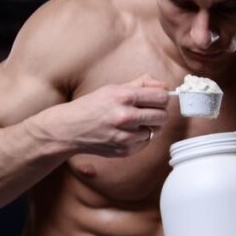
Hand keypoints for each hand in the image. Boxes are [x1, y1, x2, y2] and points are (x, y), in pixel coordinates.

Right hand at [43, 74, 169, 156]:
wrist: (70, 129)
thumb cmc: (92, 106)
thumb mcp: (113, 88)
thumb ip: (141, 85)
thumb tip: (164, 86)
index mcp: (124, 96)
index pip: (161, 97)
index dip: (162, 98)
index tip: (158, 99)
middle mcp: (125, 116)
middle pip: (162, 116)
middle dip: (159, 112)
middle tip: (150, 111)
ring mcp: (125, 136)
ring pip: (155, 131)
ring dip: (149, 126)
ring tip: (134, 122)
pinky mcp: (124, 150)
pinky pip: (145, 143)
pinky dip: (140, 138)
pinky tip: (127, 132)